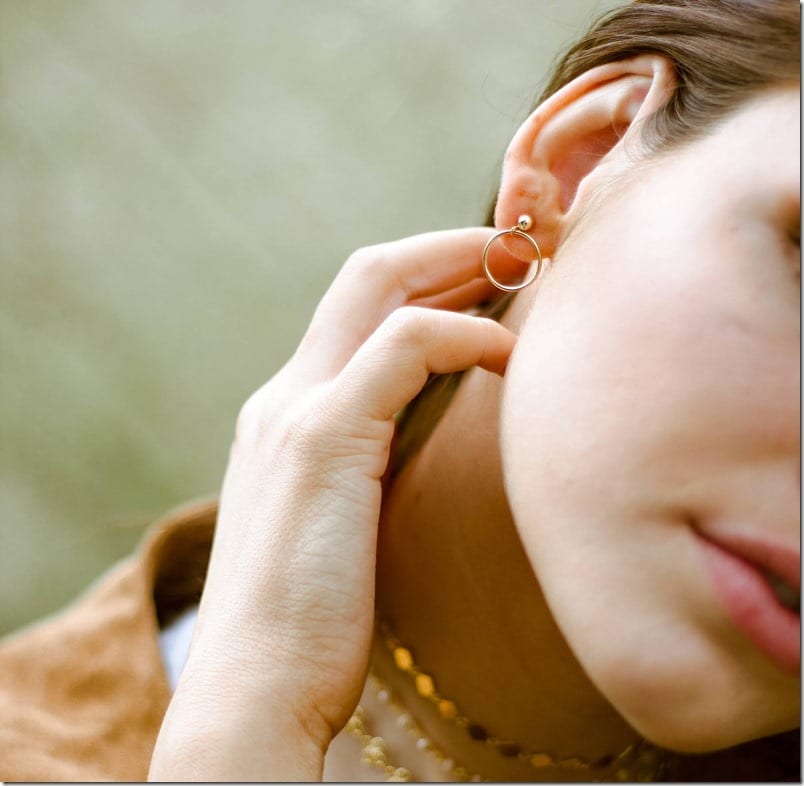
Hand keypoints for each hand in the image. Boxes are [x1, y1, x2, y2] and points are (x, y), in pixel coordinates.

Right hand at [149, 228, 516, 779]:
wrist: (256, 685)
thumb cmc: (310, 617)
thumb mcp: (339, 519)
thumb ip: (368, 464)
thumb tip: (425, 437)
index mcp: (288, 411)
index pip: (356, 307)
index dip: (426, 275)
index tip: (489, 276)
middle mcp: (285, 393)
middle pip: (368, 274)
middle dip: (448, 247)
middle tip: (521, 247)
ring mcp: (297, 407)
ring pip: (380, 285)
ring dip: (461, 264)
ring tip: (526, 267)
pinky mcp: (323, 437)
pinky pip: (407, 346)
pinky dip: (466, 334)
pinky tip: (512, 354)